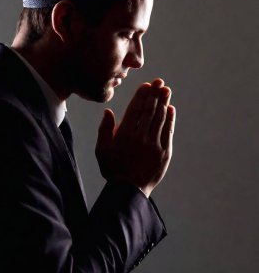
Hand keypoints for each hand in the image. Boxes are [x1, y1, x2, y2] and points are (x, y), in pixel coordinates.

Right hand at [95, 78, 175, 197]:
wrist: (129, 190)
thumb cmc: (113, 169)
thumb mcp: (102, 150)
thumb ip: (104, 130)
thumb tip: (108, 112)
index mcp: (124, 135)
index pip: (135, 110)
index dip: (141, 96)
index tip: (146, 85)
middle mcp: (140, 137)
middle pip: (149, 111)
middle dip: (155, 94)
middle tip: (159, 82)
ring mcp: (154, 144)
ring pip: (160, 119)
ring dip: (164, 102)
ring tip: (166, 90)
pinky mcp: (164, 152)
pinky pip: (168, 132)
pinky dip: (170, 119)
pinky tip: (171, 109)